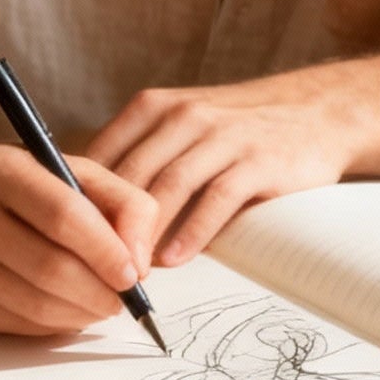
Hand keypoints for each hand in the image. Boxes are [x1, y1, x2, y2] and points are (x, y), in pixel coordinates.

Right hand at [0, 138, 158, 335]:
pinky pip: (17, 327)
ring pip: (36, 306)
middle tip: (124, 296)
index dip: (106, 250)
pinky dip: (54, 324)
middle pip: (50, 269)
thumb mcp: (67, 169)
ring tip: (99, 301)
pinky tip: (64, 307)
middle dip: (101, 291)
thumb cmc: (13, 183)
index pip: (62, 215)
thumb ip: (121, 202)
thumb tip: (141, 261)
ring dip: (82, 313)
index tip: (134, 272)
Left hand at [84, 78, 352, 265]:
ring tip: (130, 271)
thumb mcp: (180, 125)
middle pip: (131, 174)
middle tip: (91, 266)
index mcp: (153, 108)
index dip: (81, 199)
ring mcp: (222, 136)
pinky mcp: (258, 161)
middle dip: (108, 224)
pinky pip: (217, 198)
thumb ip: (139, 157)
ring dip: (145, 234)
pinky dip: (192, 231)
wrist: (314, 111)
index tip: (65, 239)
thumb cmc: (235, 128)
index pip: (103, 154)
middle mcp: (183, 116)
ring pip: (169, 187)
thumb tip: (85, 207)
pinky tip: (174, 259)